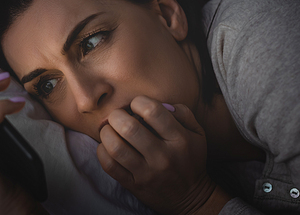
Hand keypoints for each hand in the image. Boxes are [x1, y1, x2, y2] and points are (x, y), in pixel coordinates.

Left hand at [97, 96, 230, 214]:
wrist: (190, 197)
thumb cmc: (190, 159)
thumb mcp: (197, 133)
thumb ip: (183, 112)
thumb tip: (161, 102)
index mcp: (179, 139)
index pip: (152, 111)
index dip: (138, 102)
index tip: (136, 105)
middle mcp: (163, 156)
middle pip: (129, 128)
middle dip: (117, 115)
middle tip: (118, 116)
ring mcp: (147, 172)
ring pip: (116, 147)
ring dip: (107, 133)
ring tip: (110, 130)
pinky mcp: (134, 185)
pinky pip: (110, 166)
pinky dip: (102, 151)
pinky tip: (107, 146)